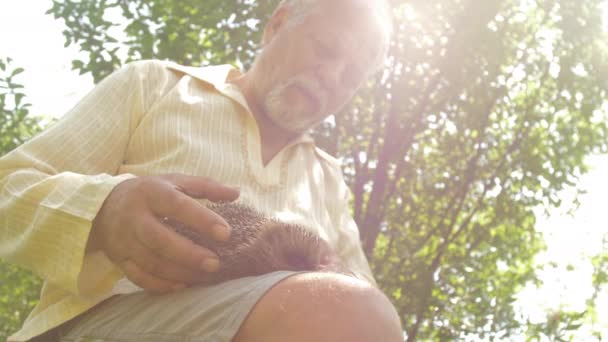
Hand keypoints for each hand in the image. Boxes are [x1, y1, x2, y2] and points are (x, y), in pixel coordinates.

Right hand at [88, 174, 239, 292]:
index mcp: (152, 192)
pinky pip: (138, 276)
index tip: (226, 233)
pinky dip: (160, 284)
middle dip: (189, 254)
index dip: (202, 220)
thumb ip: (206, 186)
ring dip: (178, 272)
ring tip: (204, 276)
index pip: (178, 206)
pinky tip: (182, 286)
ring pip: (150, 261)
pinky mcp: (119, 258)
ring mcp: (124, 239)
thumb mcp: (175, 181)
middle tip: (215, 264)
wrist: (103, 205)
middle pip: (160, 239)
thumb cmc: (150, 192)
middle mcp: (135, 216)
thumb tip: (236, 192)